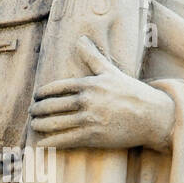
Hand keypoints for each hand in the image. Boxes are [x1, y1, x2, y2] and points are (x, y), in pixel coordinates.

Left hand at [30, 36, 174, 151]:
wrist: (152, 116)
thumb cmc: (131, 92)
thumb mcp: (111, 71)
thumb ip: (92, 56)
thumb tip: (80, 38)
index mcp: (89, 84)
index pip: (57, 87)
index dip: (43, 92)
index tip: (36, 96)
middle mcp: (86, 101)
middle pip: (53, 105)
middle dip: (38, 109)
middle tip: (31, 111)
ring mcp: (89, 119)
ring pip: (56, 123)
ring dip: (40, 124)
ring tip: (34, 124)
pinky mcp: (93, 136)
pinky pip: (65, 140)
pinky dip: (51, 142)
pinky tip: (41, 143)